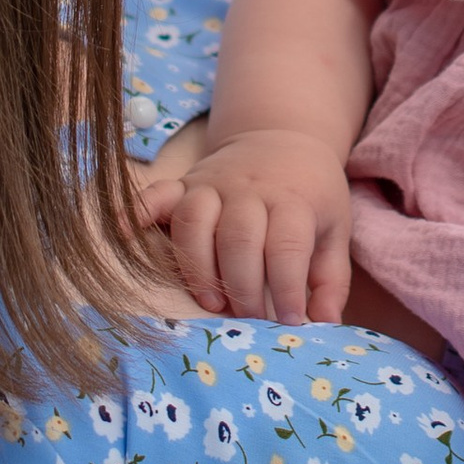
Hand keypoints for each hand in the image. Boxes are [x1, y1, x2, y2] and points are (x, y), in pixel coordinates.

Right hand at [139, 126, 353, 323]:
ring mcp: (213, 183)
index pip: (286, 246)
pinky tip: (128, 234)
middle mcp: (249, 189)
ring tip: (212, 303)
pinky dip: (139, 211)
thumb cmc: (310, 195)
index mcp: (293, 200)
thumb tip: (325, 325)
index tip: (290, 322)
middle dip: (242, 286)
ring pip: (195, 222)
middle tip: (250, 319)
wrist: (284, 138)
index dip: (287, 288)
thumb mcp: (335, 229)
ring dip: (199, 267)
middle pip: (238, 239)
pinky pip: (157, 193)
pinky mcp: (186, 182)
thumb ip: (331, 279)